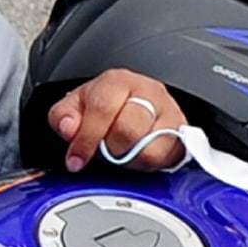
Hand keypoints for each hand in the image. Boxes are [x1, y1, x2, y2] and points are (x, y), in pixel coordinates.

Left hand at [49, 65, 195, 171]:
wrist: (137, 104)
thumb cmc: (106, 106)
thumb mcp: (76, 106)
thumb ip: (63, 116)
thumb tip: (67, 128)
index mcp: (118, 81)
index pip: (103, 108)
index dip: (86, 139)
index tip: (76, 159)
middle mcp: (149, 92)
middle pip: (128, 130)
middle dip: (110, 150)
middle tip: (104, 151)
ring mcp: (170, 112)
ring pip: (150, 149)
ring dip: (130, 159)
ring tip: (122, 152)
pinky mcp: (184, 134)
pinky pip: (167, 160)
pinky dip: (148, 164)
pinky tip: (137, 156)